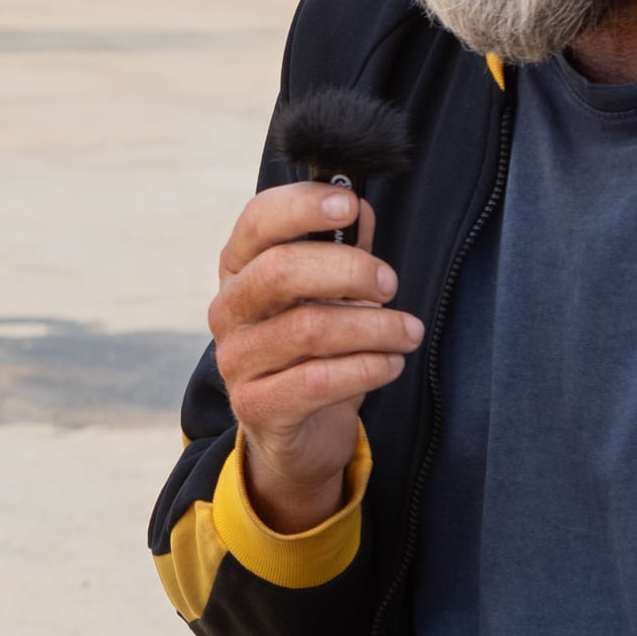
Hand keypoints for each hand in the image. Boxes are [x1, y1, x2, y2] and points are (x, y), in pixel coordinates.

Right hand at [210, 185, 423, 530]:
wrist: (297, 431)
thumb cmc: (314, 350)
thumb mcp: (329, 295)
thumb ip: (342, 252)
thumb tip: (360, 211)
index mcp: (239, 268)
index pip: (257, 221)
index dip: (301, 206)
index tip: (349, 203)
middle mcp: (228, 309)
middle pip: (280, 271)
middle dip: (348, 271)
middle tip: (390, 283)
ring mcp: (235, 359)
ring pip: (307, 329)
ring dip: (372, 327)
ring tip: (408, 332)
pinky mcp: (255, 405)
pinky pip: (315, 382)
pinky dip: (364, 368)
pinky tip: (390, 364)